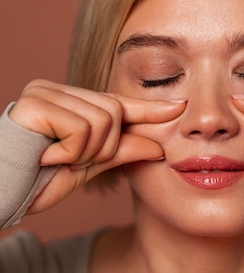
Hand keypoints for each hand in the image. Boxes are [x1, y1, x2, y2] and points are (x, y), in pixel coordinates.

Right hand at [9, 79, 185, 212]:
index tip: (180, 106)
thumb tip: (158, 145)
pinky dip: (72, 151)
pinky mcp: (35, 103)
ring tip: (55, 159)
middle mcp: (56, 90)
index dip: (148, 108)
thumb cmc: (34, 182)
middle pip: (115, 111)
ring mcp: (44, 93)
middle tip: (68, 161)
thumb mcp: (86, 168)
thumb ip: (118, 152)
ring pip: (103, 120)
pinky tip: (46, 157)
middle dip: (103, 147)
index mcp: (68, 103)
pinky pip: (83, 128)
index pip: (117, 103)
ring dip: (86, 152)